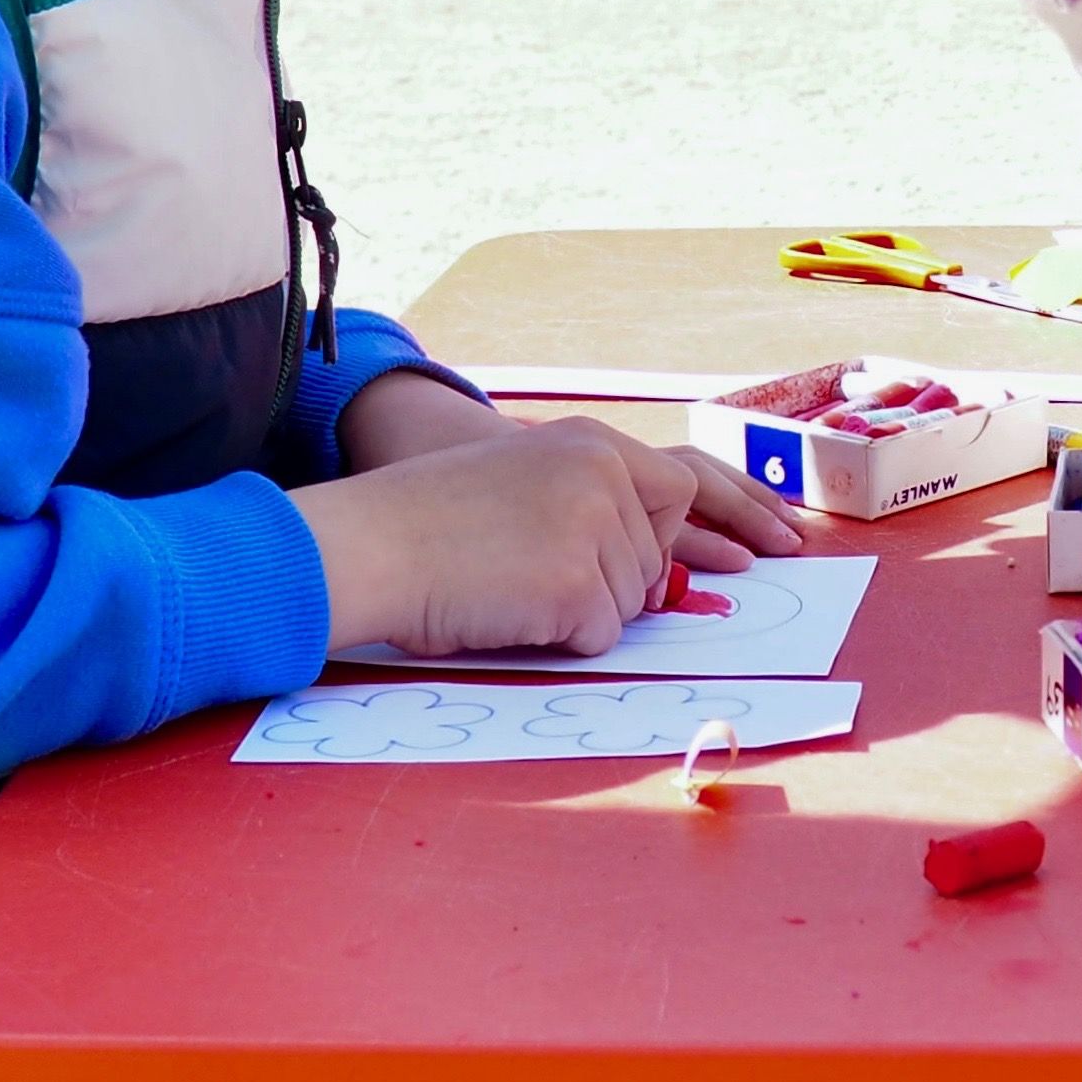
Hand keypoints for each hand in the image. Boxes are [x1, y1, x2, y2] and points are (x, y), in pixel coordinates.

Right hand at [292, 423, 720, 660]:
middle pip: (654, 559)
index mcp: (592, 443)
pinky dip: (559, 639)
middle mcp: (603, 475)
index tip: (710, 556)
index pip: (682, 489)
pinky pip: (599, 636)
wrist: (371, 543)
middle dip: (608, 586)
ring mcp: (593, 528)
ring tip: (509, 586)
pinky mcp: (575, 584)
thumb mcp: (526, 480)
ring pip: (629, 603)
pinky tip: (509, 611)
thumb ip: (594, 506)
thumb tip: (661, 576)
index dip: (677, 534)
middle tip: (530, 577)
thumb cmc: (432, 524)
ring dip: (578, 613)